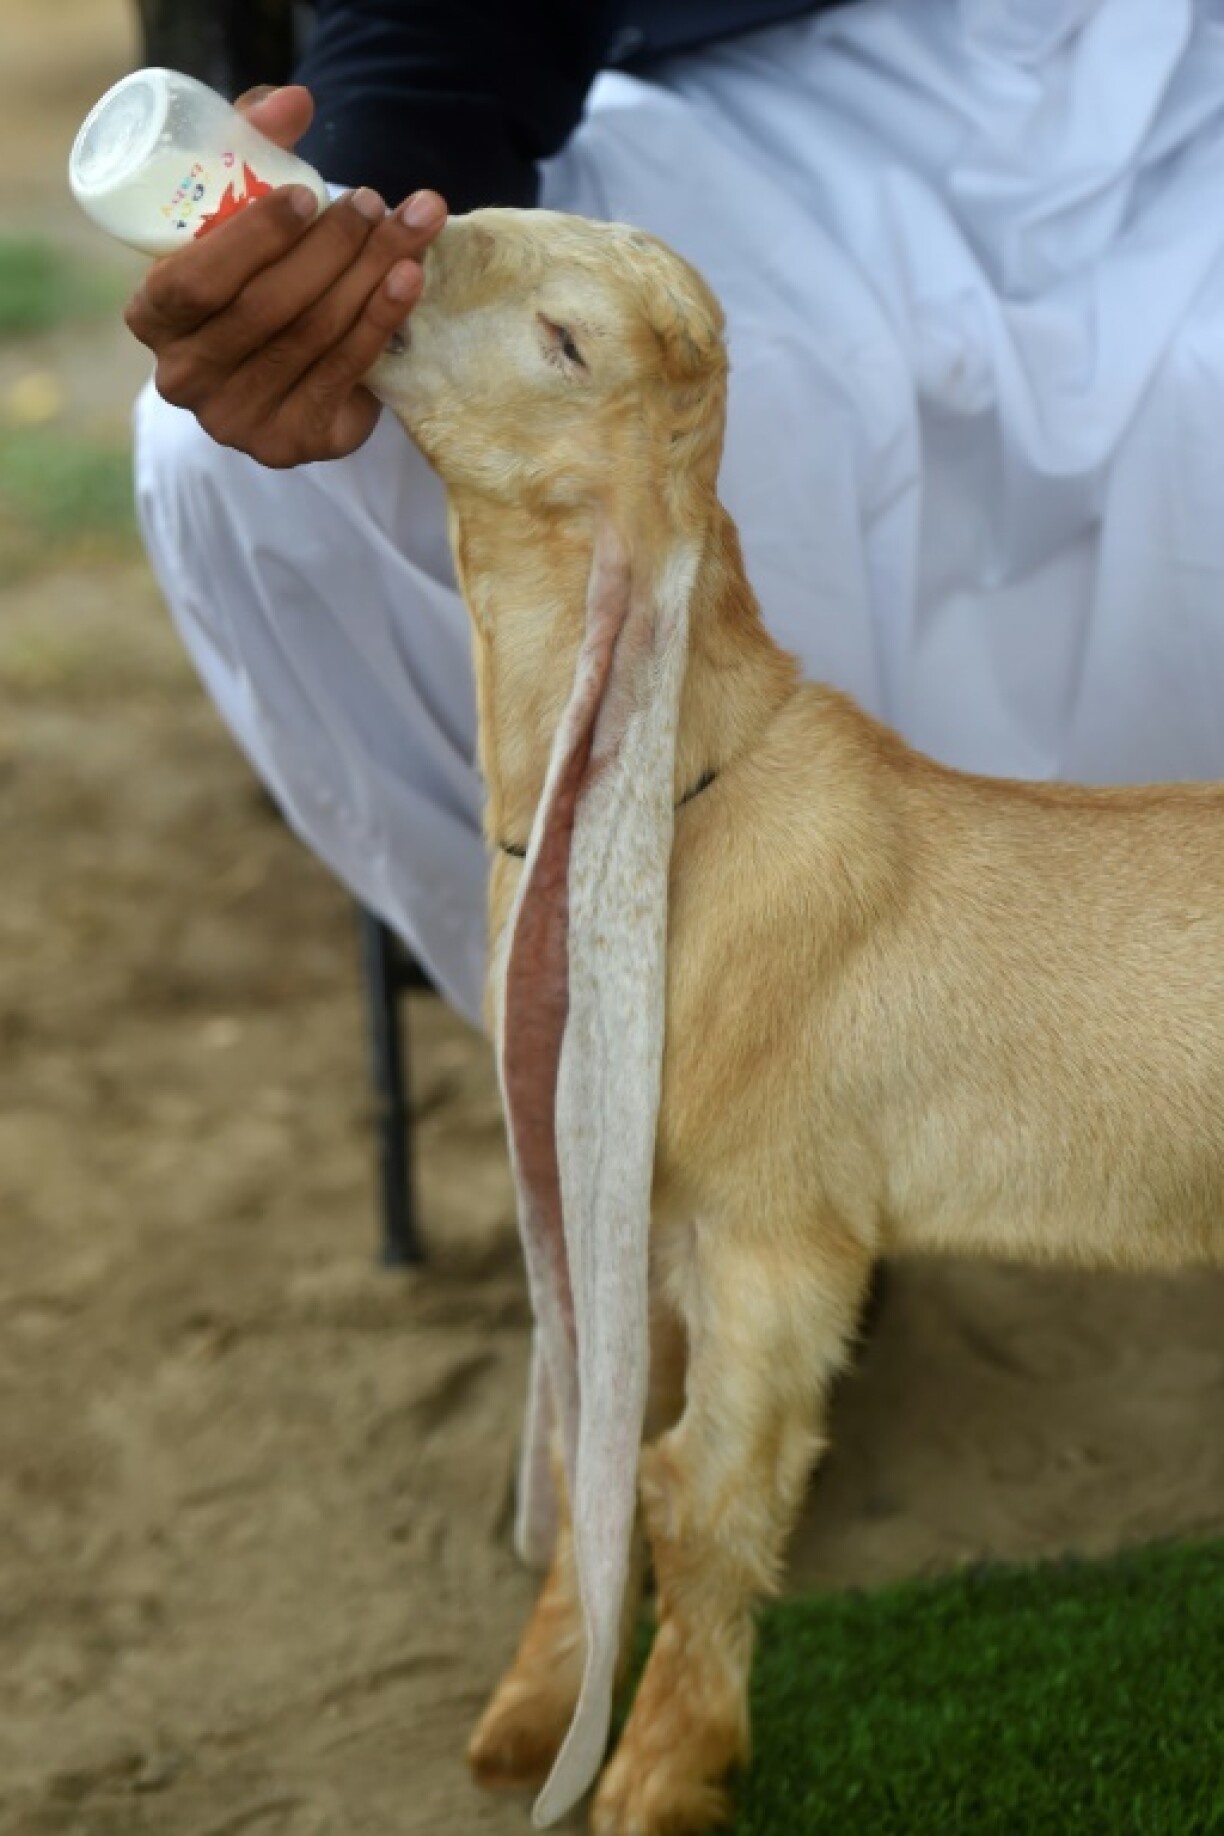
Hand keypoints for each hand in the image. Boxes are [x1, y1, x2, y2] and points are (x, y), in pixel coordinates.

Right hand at [124, 86, 445, 466]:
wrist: (280, 363)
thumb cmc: (251, 272)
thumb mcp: (238, 212)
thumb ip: (250, 148)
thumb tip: (293, 102)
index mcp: (152, 318)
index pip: (192, 283)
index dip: (252, 239)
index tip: (308, 195)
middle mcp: (186, 378)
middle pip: (266, 309)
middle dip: (331, 248)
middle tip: (374, 202)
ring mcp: (239, 420)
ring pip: (314, 336)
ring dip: (370, 274)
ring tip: (411, 225)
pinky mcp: (293, 443)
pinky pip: (346, 371)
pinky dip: (384, 319)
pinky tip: (410, 278)